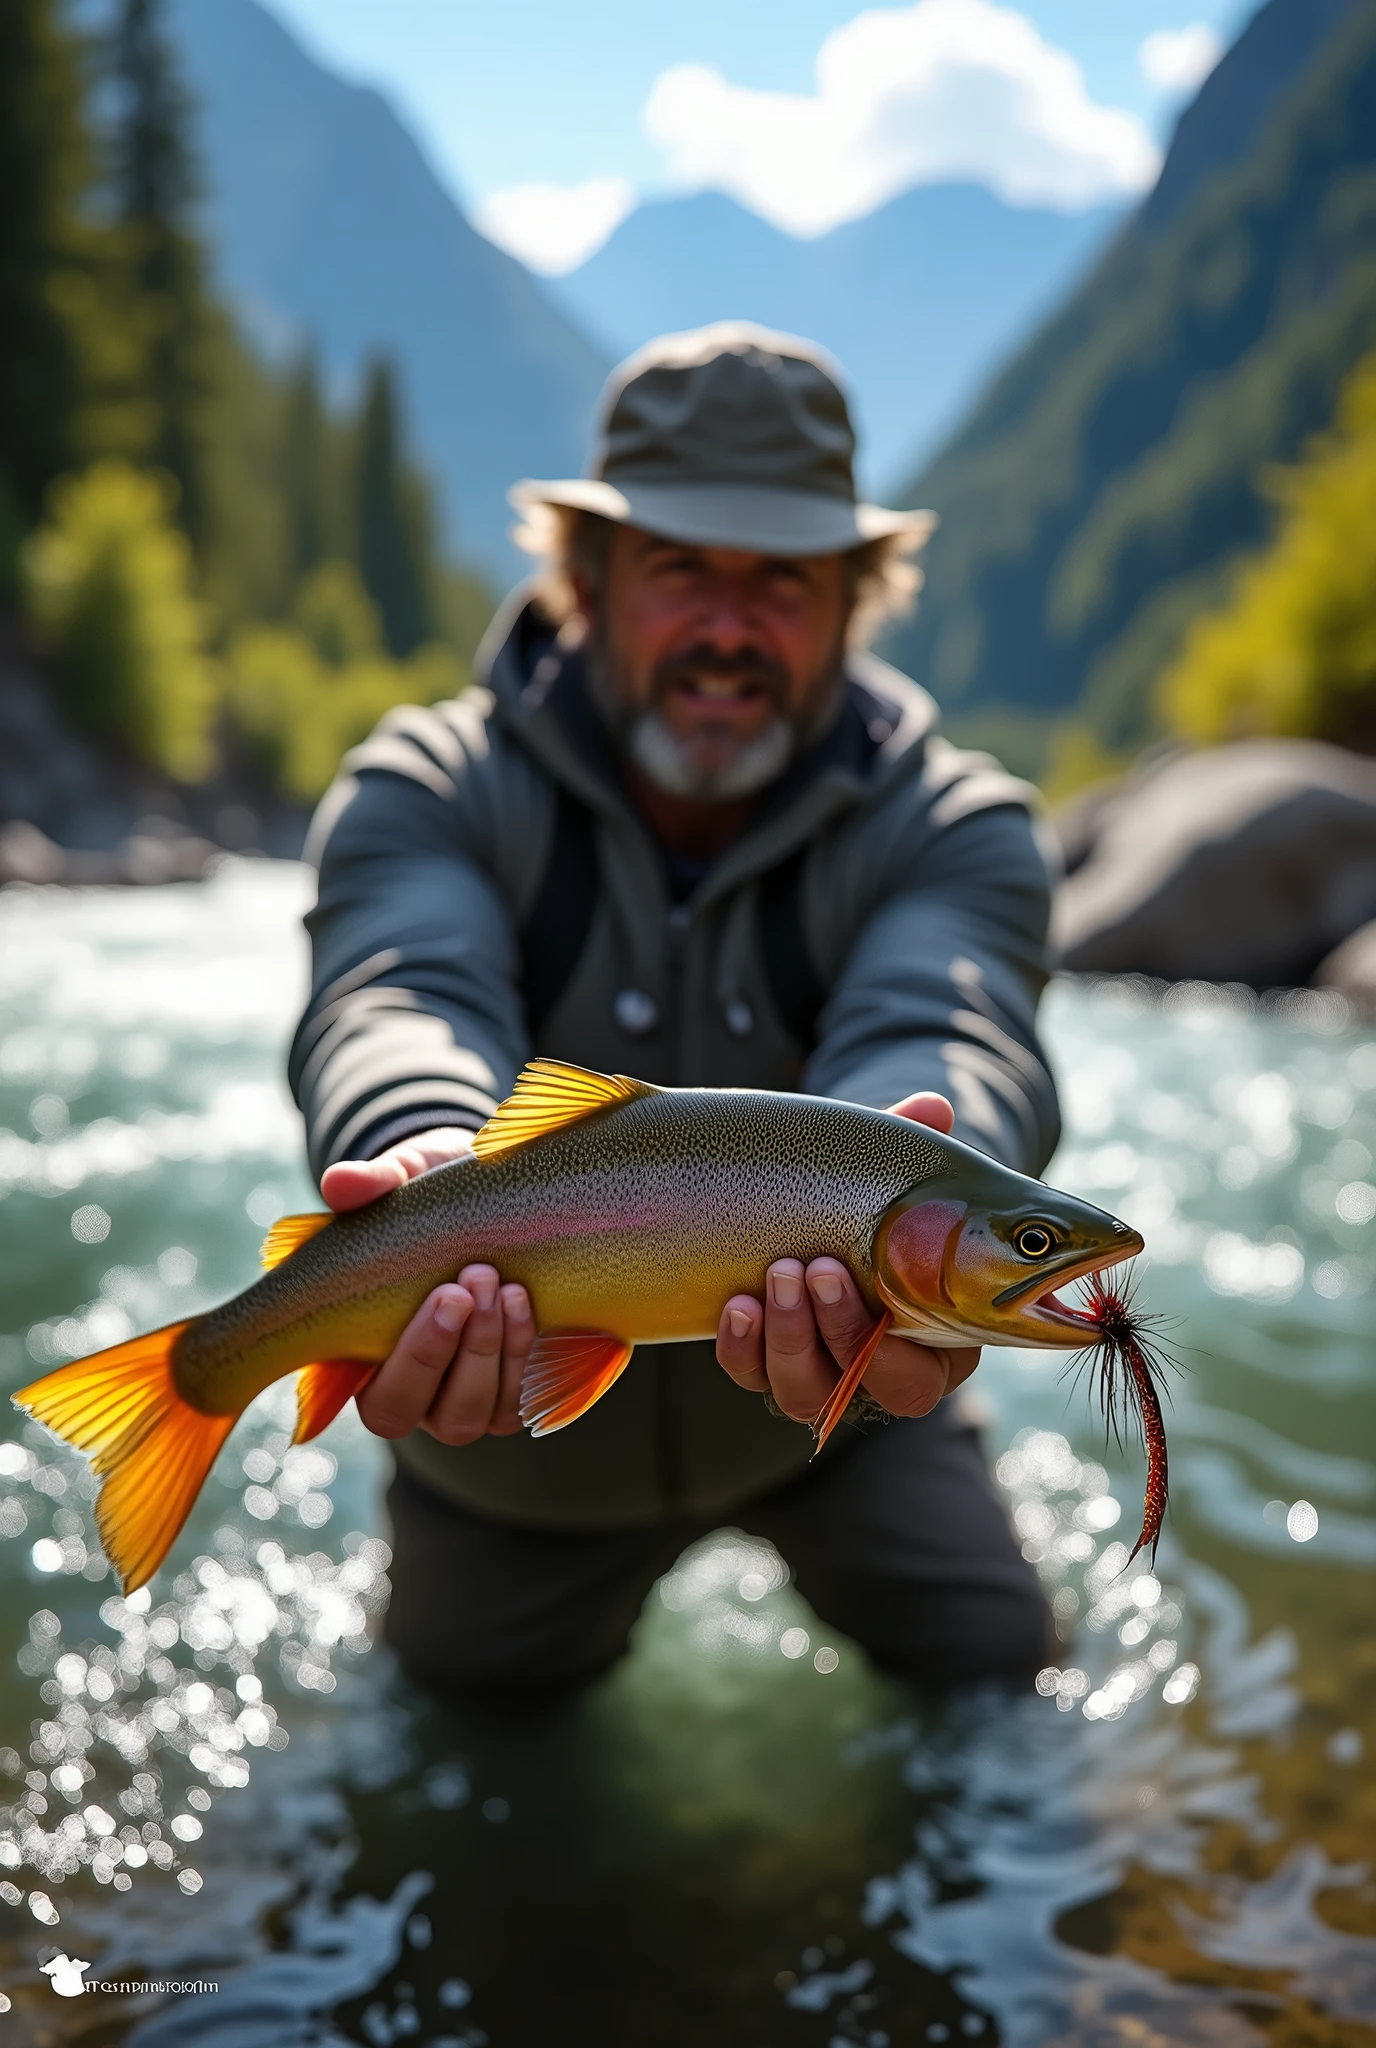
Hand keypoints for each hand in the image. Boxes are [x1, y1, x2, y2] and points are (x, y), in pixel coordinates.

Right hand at [320, 1128, 534, 1444]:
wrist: (494, 1208)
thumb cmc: (432, 1204)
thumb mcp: (405, 1180)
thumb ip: (372, 1182)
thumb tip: (340, 1182)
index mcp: (362, 1361)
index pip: (375, 1398)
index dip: (409, 1362)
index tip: (442, 1296)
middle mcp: (411, 1394)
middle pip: (411, 1411)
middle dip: (444, 1350)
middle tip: (472, 1282)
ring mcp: (462, 1401)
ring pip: (470, 1414)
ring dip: (491, 1352)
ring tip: (506, 1286)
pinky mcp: (511, 1395)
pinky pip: (519, 1403)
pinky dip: (525, 1357)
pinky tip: (525, 1304)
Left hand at [715, 1092, 980, 1427]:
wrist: (826, 1211)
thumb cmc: (881, 1204)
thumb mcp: (900, 1177)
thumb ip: (918, 1148)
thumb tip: (933, 1109)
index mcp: (930, 1345)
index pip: (919, 1380)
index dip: (896, 1354)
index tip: (882, 1296)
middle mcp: (874, 1373)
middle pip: (859, 1389)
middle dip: (837, 1331)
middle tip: (819, 1268)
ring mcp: (818, 1373)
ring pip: (802, 1391)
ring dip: (788, 1336)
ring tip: (778, 1274)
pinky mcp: (765, 1365)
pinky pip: (749, 1374)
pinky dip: (741, 1347)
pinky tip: (736, 1305)